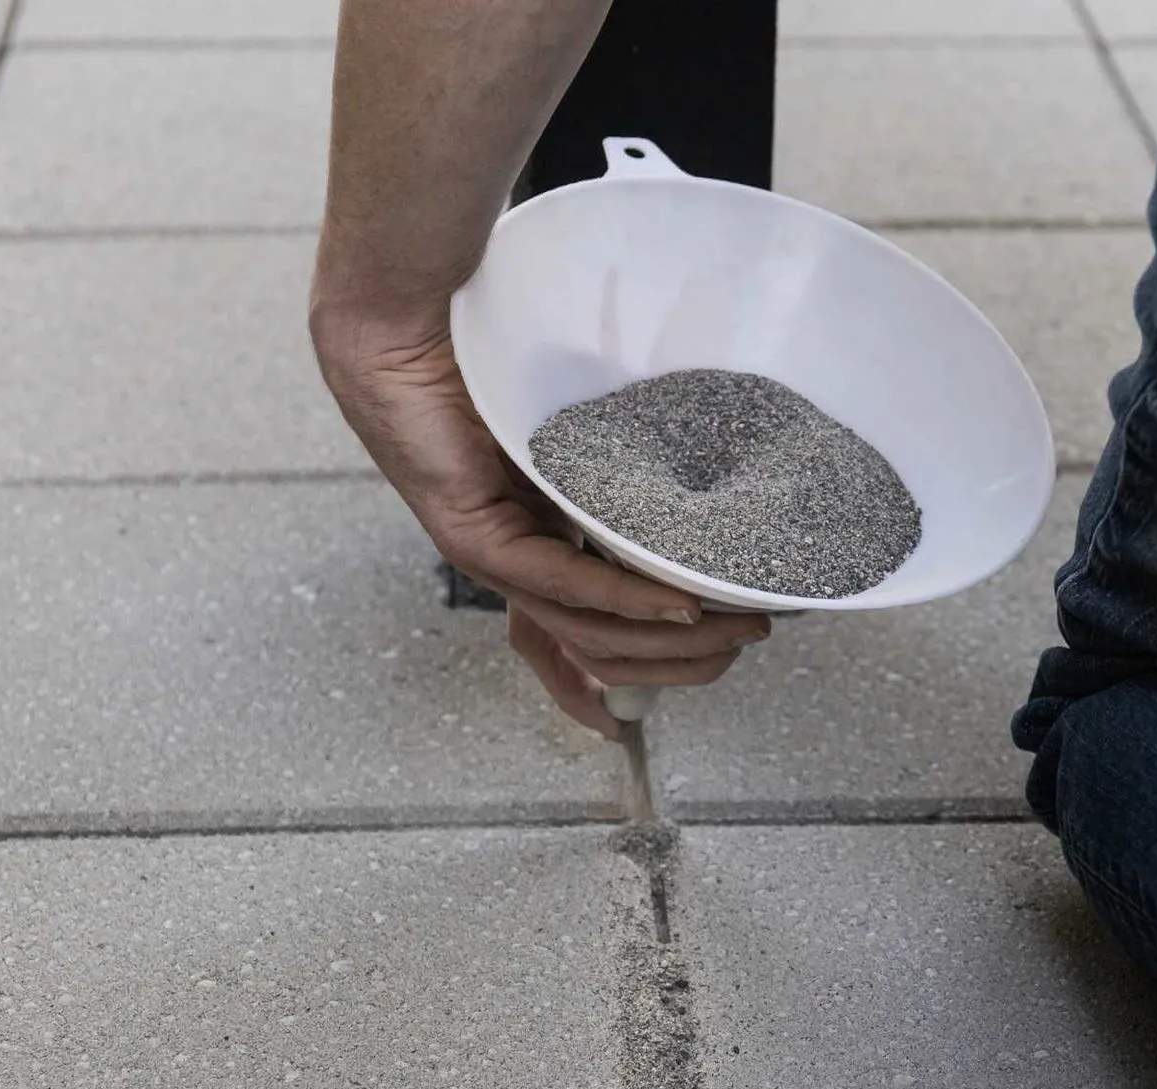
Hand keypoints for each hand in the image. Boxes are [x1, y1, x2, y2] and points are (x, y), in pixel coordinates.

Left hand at [311, 306, 769, 737]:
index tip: (676, 700)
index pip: (573, 638)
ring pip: (586, 629)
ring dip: (669, 637)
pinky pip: (561, 583)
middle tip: (746, 642)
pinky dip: (625, 598)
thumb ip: (623, 476)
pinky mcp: (474, 534)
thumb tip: (709, 497)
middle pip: (597, 648)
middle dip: (677, 661)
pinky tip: (678, 602)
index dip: (623, 678)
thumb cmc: (496, 361)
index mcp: (531, 544)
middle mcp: (510, 563)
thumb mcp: (581, 433)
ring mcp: (490, 555)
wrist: (410, 321)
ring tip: (733, 626)